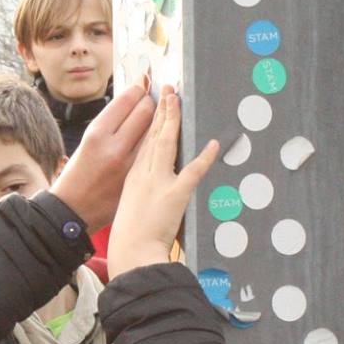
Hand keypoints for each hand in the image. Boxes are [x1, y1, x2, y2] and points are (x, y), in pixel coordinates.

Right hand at [50, 82, 154, 231]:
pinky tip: (163, 136)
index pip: (127, 100)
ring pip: (156, 132)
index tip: (143, 82)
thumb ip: (110, 123)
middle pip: (146, 112)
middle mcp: (114, 147)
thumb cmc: (76, 174)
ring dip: (159, 120)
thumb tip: (132, 102)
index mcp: (97, 134)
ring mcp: (130, 165)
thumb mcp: (86, 141)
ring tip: (160, 114)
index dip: (139, 88)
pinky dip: (159, 143)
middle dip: (151, 101)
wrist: (72, 211)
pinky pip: (156, 154)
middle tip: (152, 98)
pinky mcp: (139, 180)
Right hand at [109, 86, 218, 276]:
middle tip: (169, 91)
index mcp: (133, 177)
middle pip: (153, 136)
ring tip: (178, 101)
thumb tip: (150, 189)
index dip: (151, 122)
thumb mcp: (130, 207)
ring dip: (173, 121)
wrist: (131, 252)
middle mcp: (143, 174)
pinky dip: (204, 157)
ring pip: (166, 144)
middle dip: (162, 112)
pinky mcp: (175, 195)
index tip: (157, 105)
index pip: (143, 143)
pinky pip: (193, 171)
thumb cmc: (131, 236)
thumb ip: (142, 193)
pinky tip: (213, 145)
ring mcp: (159, 183)